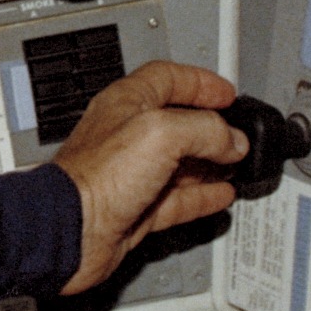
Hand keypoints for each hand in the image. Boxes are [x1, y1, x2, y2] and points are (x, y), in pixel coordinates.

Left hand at [51, 62, 245, 294]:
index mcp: (126, 104)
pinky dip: (202, 196)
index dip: (199, 82)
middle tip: (238, 133)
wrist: (71, 231)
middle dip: (212, 127)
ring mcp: (132, 175)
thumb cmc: (95, 177)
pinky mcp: (136, 210)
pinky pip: (177, 199)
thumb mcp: (161, 133)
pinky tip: (221, 195)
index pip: (167, 79)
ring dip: (211, 162)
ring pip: (180, 163)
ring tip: (237, 162)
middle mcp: (127, 137)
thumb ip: (204, 129)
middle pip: (177, 122)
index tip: (226, 93)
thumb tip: (231, 139)